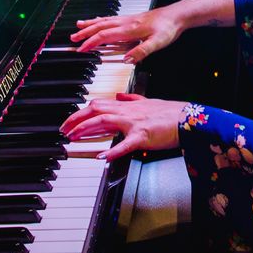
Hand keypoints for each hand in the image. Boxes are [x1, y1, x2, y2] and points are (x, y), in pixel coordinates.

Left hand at [60, 92, 184, 161]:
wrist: (188, 119)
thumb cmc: (171, 113)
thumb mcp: (149, 102)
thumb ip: (132, 99)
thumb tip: (120, 96)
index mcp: (128, 106)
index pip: (98, 105)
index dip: (81, 112)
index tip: (69, 121)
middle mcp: (128, 112)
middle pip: (95, 110)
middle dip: (76, 119)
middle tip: (63, 130)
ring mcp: (134, 123)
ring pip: (104, 121)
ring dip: (86, 129)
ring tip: (73, 138)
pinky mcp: (143, 136)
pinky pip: (125, 143)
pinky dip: (112, 150)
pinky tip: (102, 157)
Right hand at [70, 6, 181, 63]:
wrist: (177, 15)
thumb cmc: (168, 27)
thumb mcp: (157, 42)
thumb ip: (142, 51)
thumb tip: (126, 60)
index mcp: (129, 29)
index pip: (105, 36)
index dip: (91, 43)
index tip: (80, 49)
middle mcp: (126, 22)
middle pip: (100, 26)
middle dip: (85, 33)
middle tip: (72, 38)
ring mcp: (129, 19)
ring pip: (104, 20)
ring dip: (90, 24)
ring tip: (79, 25)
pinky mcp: (133, 18)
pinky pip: (112, 18)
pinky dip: (101, 20)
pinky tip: (100, 20)